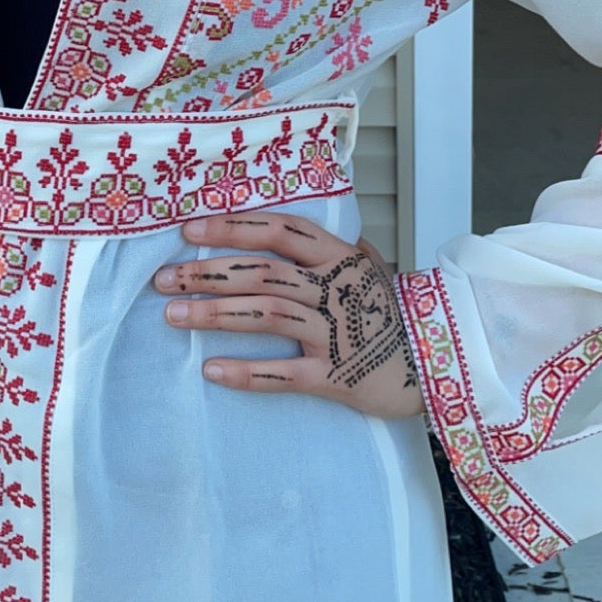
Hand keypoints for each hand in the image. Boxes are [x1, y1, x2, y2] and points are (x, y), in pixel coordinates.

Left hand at [154, 212, 424, 421]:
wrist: (436, 367)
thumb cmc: (393, 315)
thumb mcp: (370, 271)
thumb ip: (334, 248)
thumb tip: (291, 228)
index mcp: (341, 259)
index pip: (282, 230)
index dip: (234, 225)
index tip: (189, 230)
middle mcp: (336, 290)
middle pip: (264, 271)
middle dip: (208, 272)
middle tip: (164, 278)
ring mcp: (337, 333)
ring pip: (267, 314)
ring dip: (215, 313)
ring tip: (173, 315)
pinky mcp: (337, 376)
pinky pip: (285, 374)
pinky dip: (246, 372)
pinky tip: (211, 370)